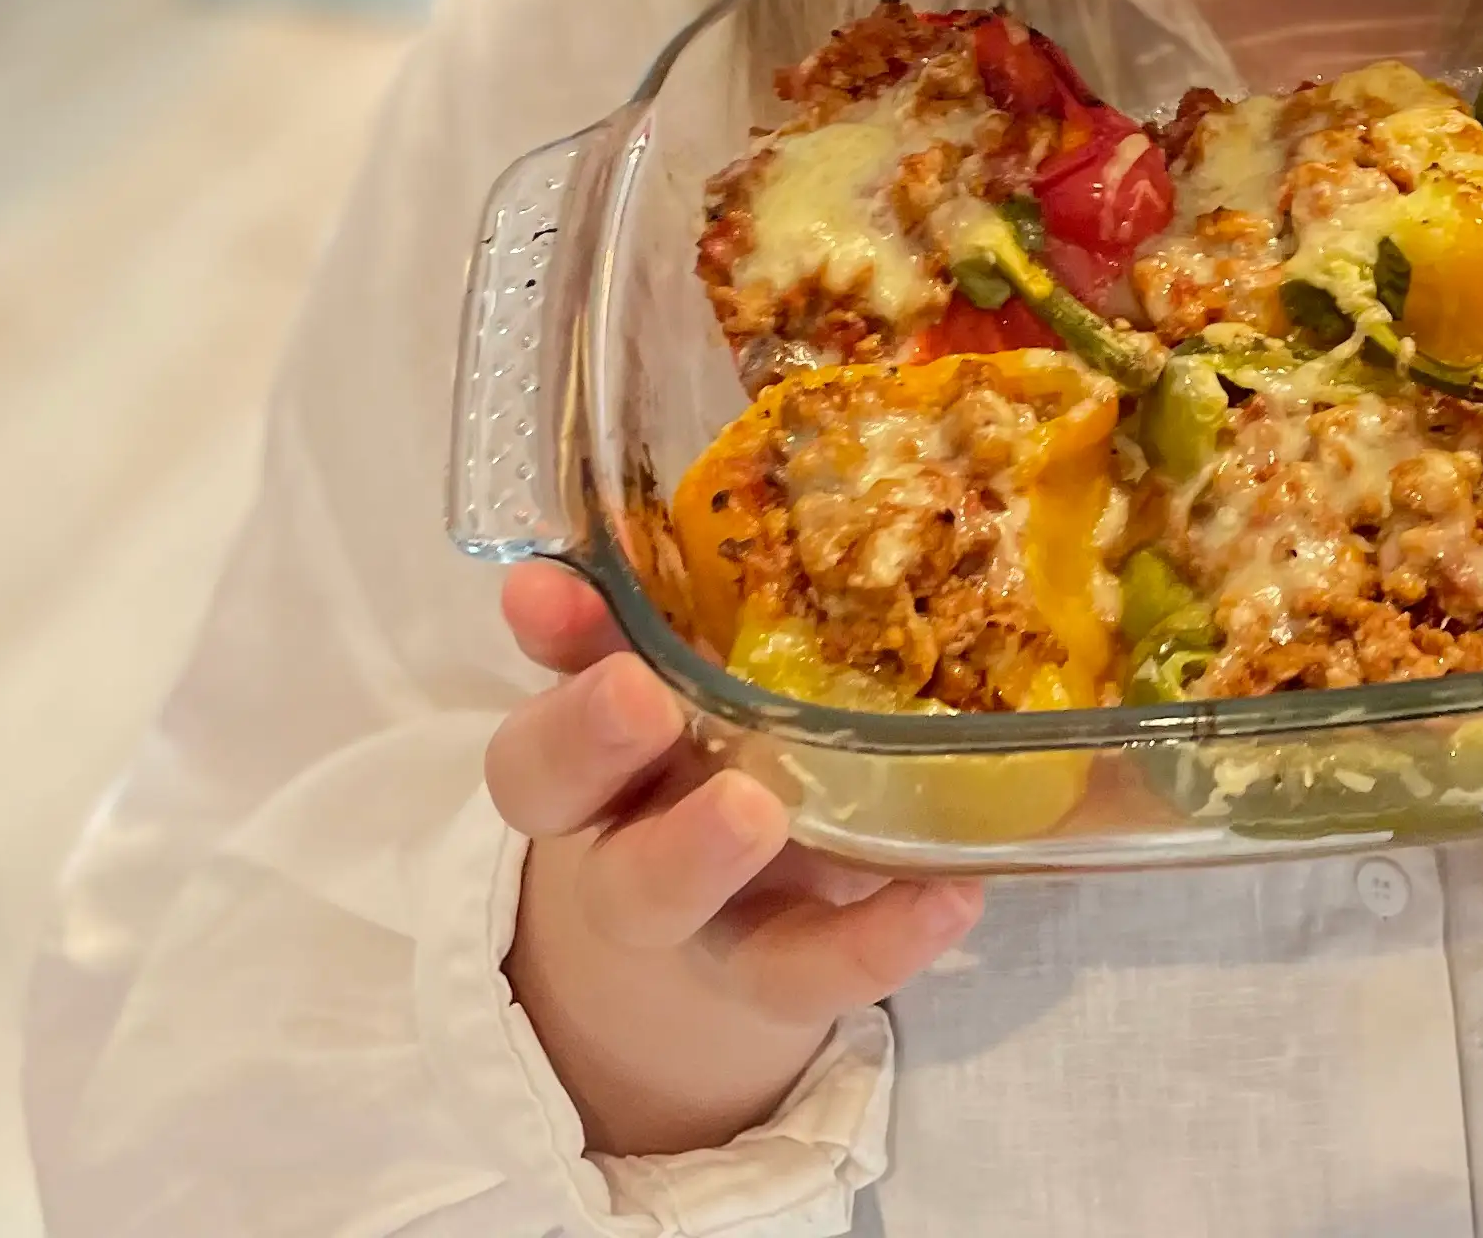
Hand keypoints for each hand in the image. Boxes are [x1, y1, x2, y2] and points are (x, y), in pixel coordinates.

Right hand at [486, 564, 981, 1157]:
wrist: (744, 927)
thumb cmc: (729, 754)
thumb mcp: (712, 677)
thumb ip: (695, 602)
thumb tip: (686, 510)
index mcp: (594, 741)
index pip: (536, 676)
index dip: (546, 640)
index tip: (545, 592)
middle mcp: (618, 823)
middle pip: (558, 797)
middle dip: (589, 739)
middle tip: (641, 698)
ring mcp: (694, 909)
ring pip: (658, 899)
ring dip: (694, 854)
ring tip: (756, 808)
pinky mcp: (779, 972)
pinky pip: (809, 972)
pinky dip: (874, 939)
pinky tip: (946, 896)